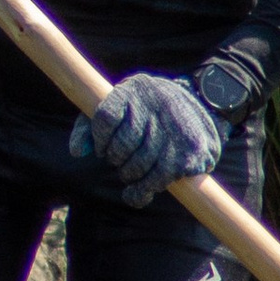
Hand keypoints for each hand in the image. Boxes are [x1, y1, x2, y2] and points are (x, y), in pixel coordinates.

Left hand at [68, 71, 222, 206]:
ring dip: (129, 176)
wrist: (202, 106)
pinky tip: (138, 192)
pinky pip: (155, 182)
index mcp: (135, 88)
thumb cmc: (147, 110)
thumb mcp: (120, 105)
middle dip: (115, 158)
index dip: (99, 137)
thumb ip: (90, 126)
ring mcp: (174, 132)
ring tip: (131, 172)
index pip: (105, 117)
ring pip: (136, 167)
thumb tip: (77, 152)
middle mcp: (156, 106)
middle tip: (120, 159)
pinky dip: (142, 192)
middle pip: (120, 145)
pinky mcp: (188, 156)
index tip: (102, 146)